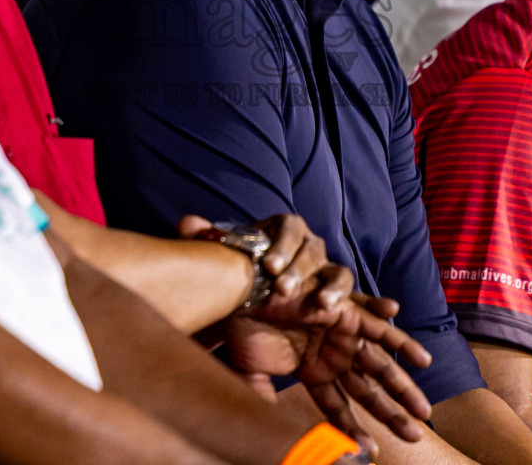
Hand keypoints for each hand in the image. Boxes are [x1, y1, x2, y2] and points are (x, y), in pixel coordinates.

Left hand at [177, 213, 350, 302]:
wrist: (257, 299)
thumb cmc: (243, 272)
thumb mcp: (225, 257)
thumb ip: (208, 238)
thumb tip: (187, 223)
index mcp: (282, 230)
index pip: (287, 227)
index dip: (281, 244)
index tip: (267, 266)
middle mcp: (307, 244)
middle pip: (311, 249)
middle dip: (299, 269)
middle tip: (282, 288)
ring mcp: (325, 267)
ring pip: (335, 268)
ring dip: (329, 284)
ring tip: (319, 303)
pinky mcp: (336, 291)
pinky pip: (345, 288)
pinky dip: (340, 294)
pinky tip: (328, 308)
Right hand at [225, 290, 432, 456]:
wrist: (240, 293)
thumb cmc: (243, 329)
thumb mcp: (252, 375)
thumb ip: (263, 402)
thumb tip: (266, 439)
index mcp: (312, 370)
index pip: (337, 408)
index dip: (352, 430)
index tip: (367, 453)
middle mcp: (331, 355)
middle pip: (367, 392)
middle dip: (390, 414)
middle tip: (413, 436)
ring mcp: (340, 336)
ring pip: (379, 367)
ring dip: (403, 388)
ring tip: (424, 411)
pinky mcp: (346, 314)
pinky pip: (380, 330)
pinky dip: (401, 343)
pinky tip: (423, 361)